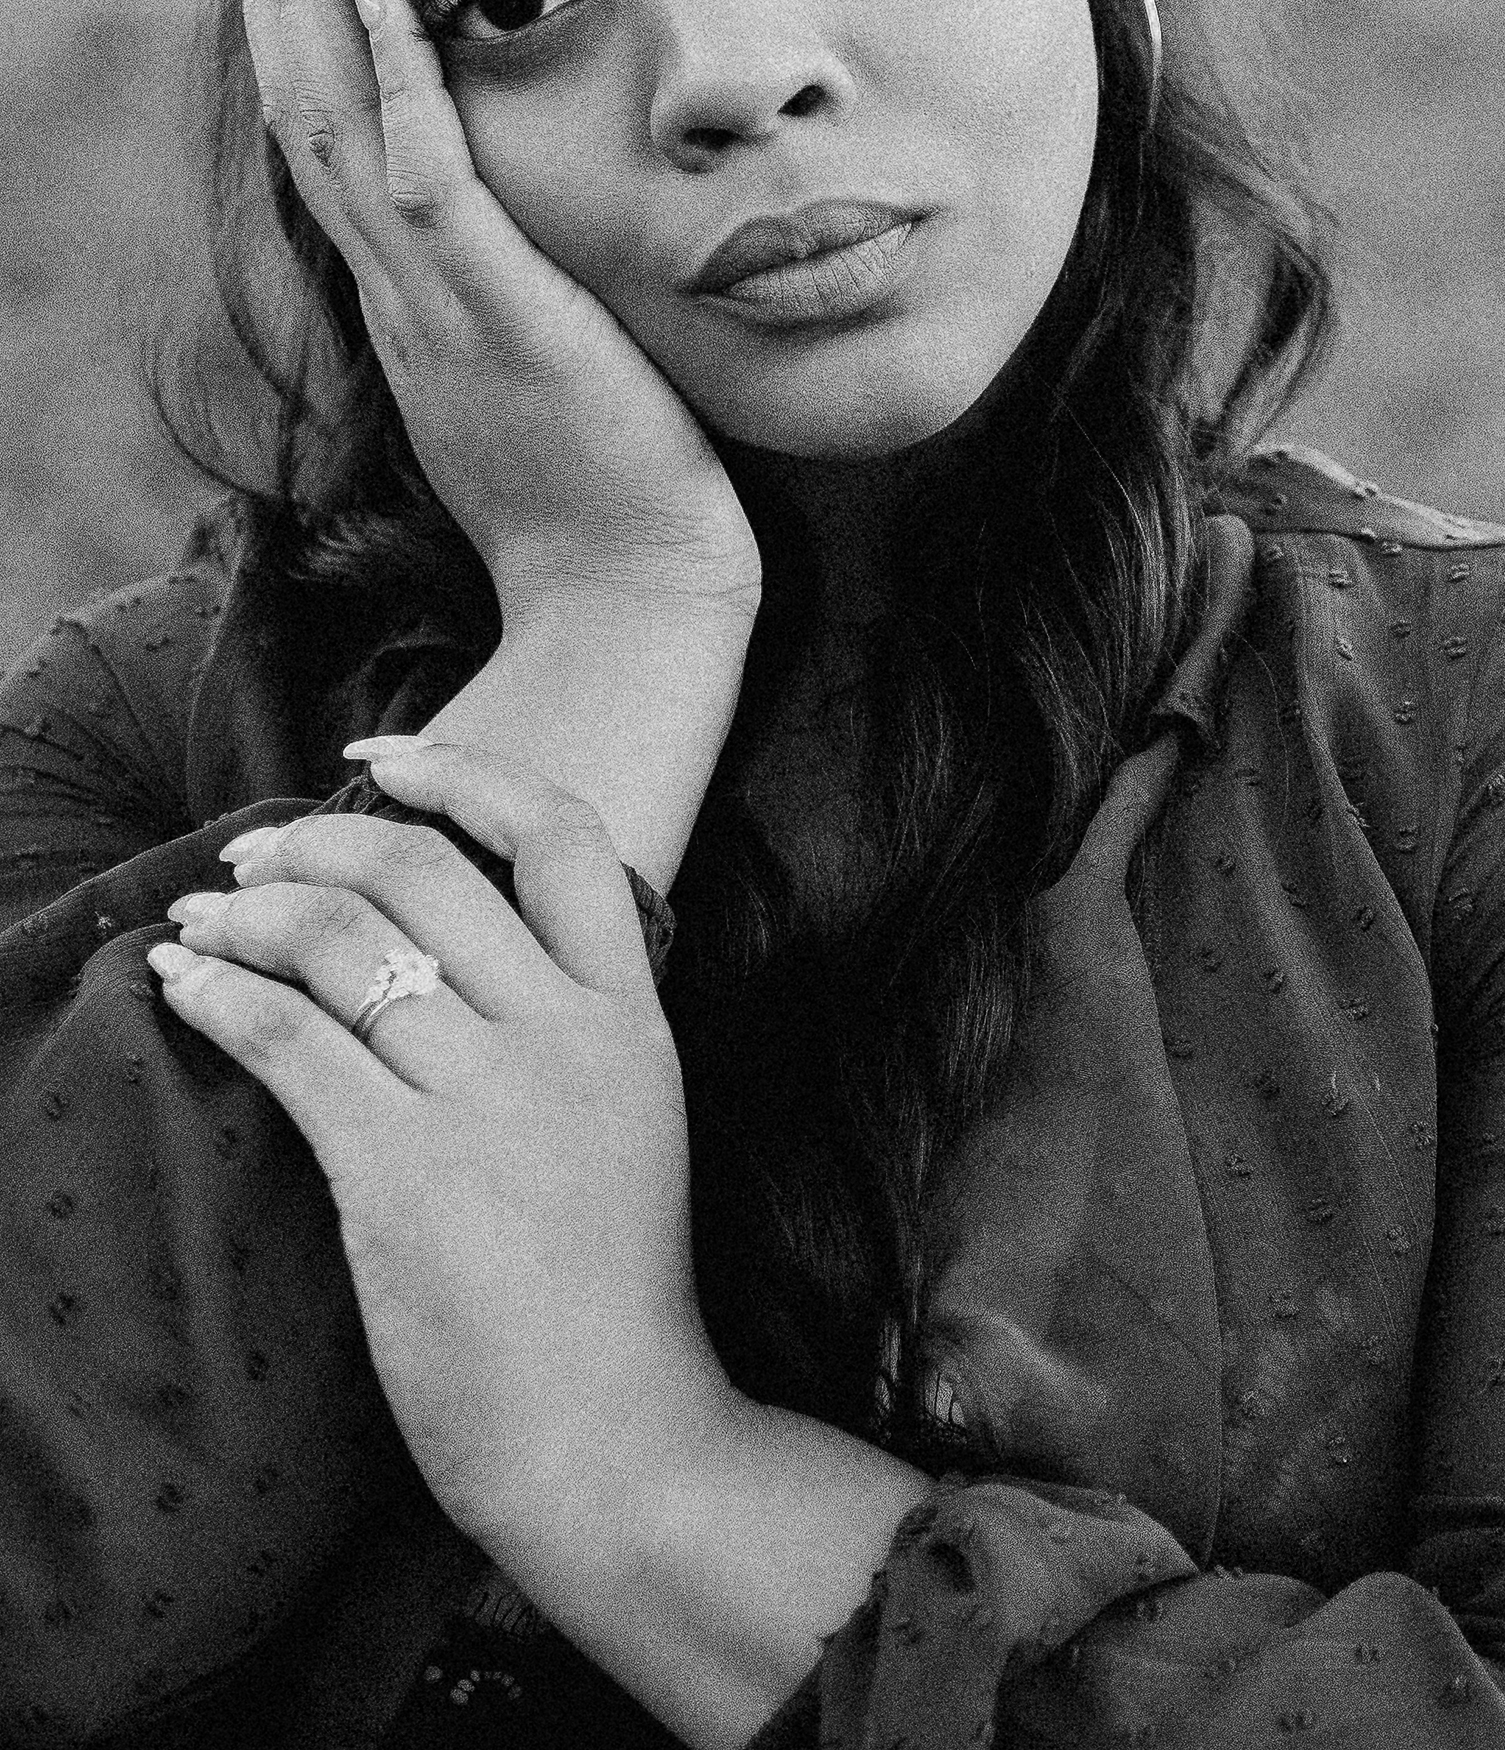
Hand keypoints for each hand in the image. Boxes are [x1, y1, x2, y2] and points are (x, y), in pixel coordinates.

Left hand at [148, 736, 735, 1553]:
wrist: (617, 1437)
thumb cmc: (610, 1293)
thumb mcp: (632, 1119)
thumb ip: (568, 1023)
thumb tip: (448, 943)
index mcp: (632, 1015)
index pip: (562, 834)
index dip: (465, 770)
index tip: (380, 756)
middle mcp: (566, 1036)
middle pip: (426, 869)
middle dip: (318, 841)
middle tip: (250, 857)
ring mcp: (489, 1102)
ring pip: (342, 943)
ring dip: (247, 915)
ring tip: (199, 924)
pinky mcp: (404, 1175)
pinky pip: (290, 1042)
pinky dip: (220, 996)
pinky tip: (183, 987)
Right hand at [187, 0, 759, 627]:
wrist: (627, 606)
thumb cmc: (600, 497)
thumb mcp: (532, 373)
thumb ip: (499, 298)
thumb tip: (503, 247)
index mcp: (400, 293)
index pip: (323, 127)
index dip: (288, 16)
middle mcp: (392, 286)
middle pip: (296, 98)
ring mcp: (432, 301)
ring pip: (330, 122)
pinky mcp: (496, 318)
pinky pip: (429, 183)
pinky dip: (400, 80)